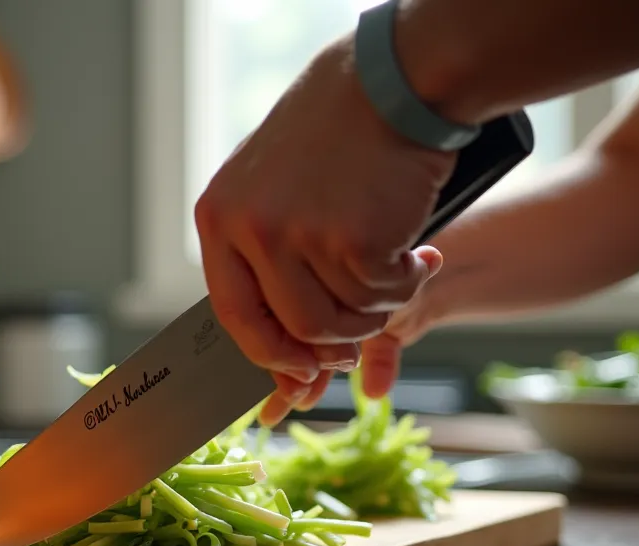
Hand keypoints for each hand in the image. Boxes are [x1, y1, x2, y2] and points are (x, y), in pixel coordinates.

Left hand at [194, 36, 454, 405]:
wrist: (390, 82)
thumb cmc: (335, 135)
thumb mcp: (269, 185)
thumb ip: (262, 251)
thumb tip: (280, 343)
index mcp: (220, 217)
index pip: (234, 314)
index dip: (270, 353)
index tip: (299, 369)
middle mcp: (250, 229)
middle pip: (291, 328)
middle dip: (329, 347)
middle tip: (356, 346)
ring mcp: (299, 236)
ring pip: (339, 319)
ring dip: (374, 311)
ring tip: (395, 275)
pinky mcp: (353, 239)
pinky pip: (381, 295)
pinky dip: (407, 284)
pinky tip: (419, 256)